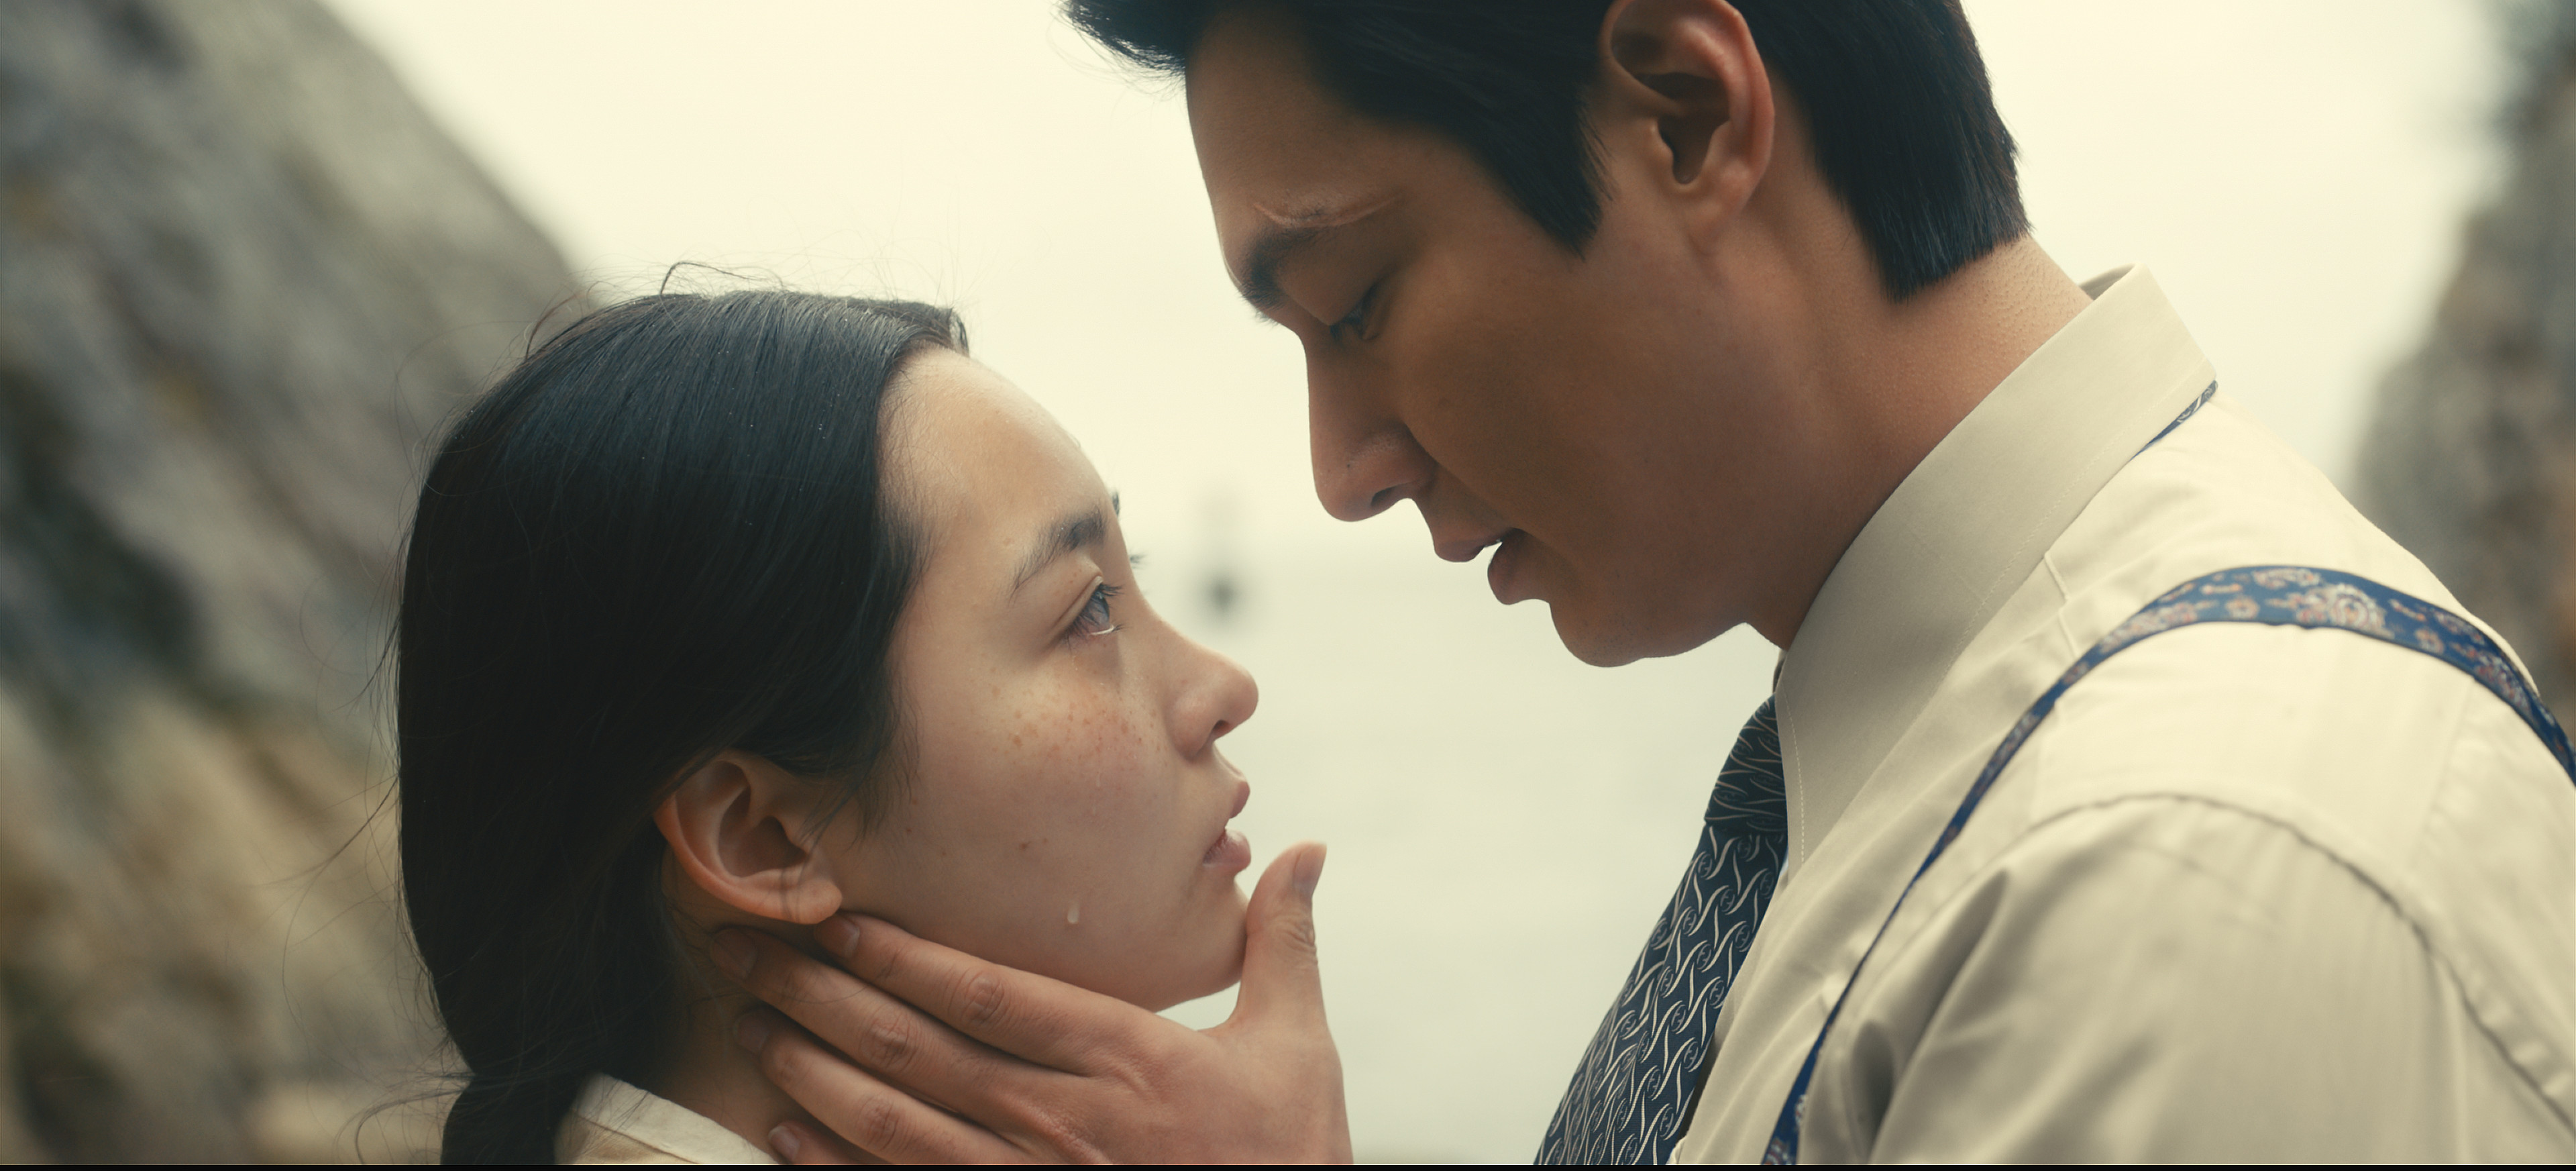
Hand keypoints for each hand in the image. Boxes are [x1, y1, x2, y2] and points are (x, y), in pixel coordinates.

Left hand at [716, 841, 1349, 1163]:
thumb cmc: (1291, 1157)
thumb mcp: (1298, 1049)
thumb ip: (1283, 946)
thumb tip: (1304, 853)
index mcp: (1129, 1061)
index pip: (989, 996)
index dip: (904, 955)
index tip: (838, 916)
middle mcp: (1066, 1122)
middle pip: (918, 1051)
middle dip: (822, 995)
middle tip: (748, 950)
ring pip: (895, 1124)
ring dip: (812, 1072)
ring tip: (752, 1025)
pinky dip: (835, 1164)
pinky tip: (785, 1131)